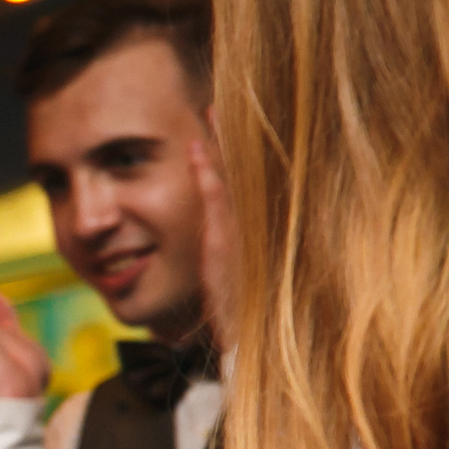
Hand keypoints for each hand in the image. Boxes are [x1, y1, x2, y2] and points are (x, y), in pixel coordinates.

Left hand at [188, 124, 239, 344]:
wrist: (248, 349)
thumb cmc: (240, 318)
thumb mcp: (231, 280)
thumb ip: (227, 251)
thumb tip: (222, 237)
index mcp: (253, 232)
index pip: (245, 180)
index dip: (236, 149)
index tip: (224, 117)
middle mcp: (253, 228)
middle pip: (244, 171)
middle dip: (233, 135)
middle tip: (220, 99)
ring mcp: (242, 235)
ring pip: (234, 178)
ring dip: (222, 143)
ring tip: (211, 109)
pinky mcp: (227, 246)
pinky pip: (218, 203)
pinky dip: (207, 175)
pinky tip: (195, 149)